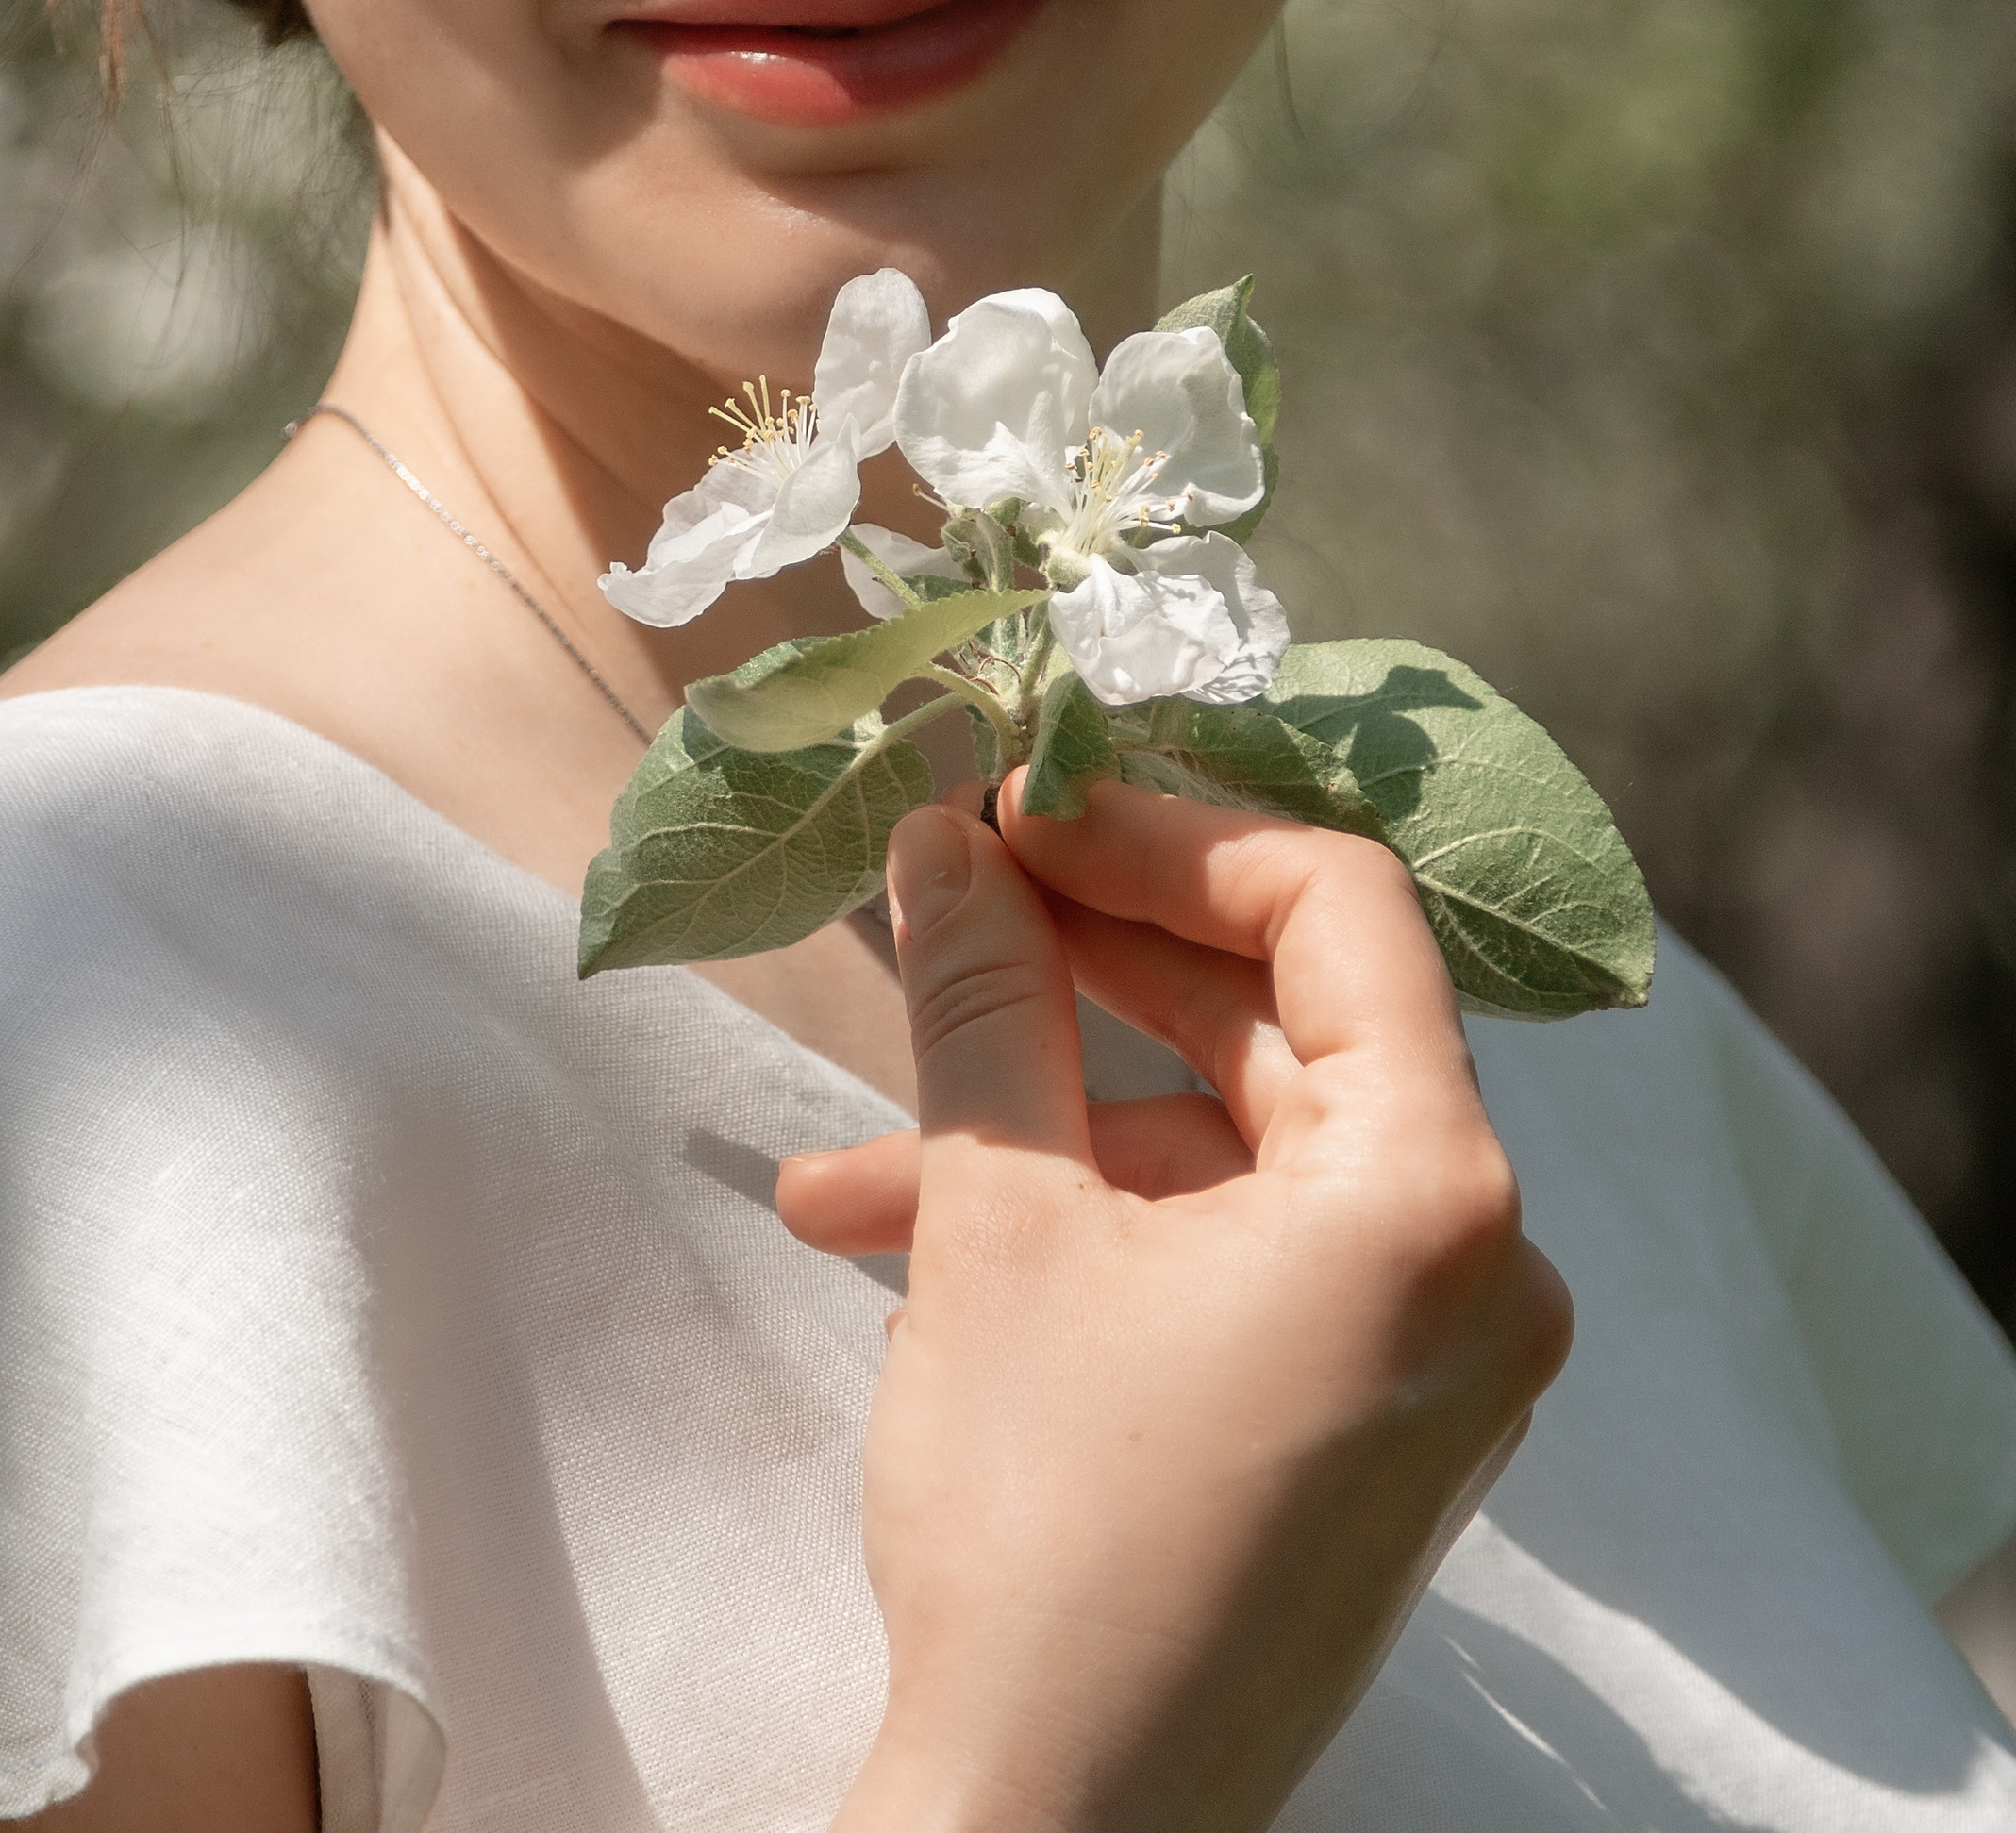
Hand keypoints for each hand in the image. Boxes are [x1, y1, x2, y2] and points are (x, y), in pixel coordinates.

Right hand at [780, 776, 1572, 1832]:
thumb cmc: (1046, 1529)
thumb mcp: (997, 1221)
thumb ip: (983, 997)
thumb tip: (947, 835)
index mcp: (1437, 1193)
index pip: (1334, 906)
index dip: (1164, 833)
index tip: (1019, 805)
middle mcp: (1478, 1266)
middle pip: (1286, 1022)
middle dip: (1089, 959)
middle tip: (948, 893)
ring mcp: (1430, 1362)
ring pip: (1234, 1153)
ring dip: (1050, 1117)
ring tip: (856, 1141)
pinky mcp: (1367, 1433)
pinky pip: (1241, 1262)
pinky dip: (1097, 1229)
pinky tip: (904, 1237)